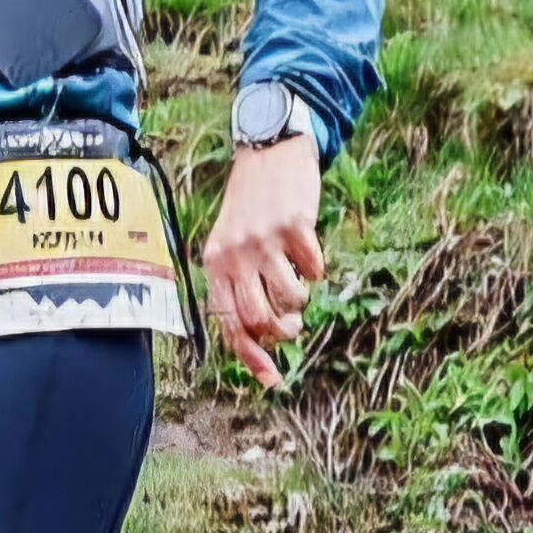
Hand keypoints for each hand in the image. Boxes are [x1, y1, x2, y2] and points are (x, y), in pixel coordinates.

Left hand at [202, 139, 325, 391]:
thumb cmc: (250, 205)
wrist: (269, 150)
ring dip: (302, 301)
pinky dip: (317, 270)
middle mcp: (235, 254)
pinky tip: (308, 253)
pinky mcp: (294, 226)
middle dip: (282, 332)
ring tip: (298, 282)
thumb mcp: (231, 242)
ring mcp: (265, 240)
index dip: (251, 357)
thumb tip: (261, 338)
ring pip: (291, 299)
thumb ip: (238, 283)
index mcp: (215, 263)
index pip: (229, 323)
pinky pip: (314, 270)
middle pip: (260, 320)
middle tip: (292, 323)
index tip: (273, 381)